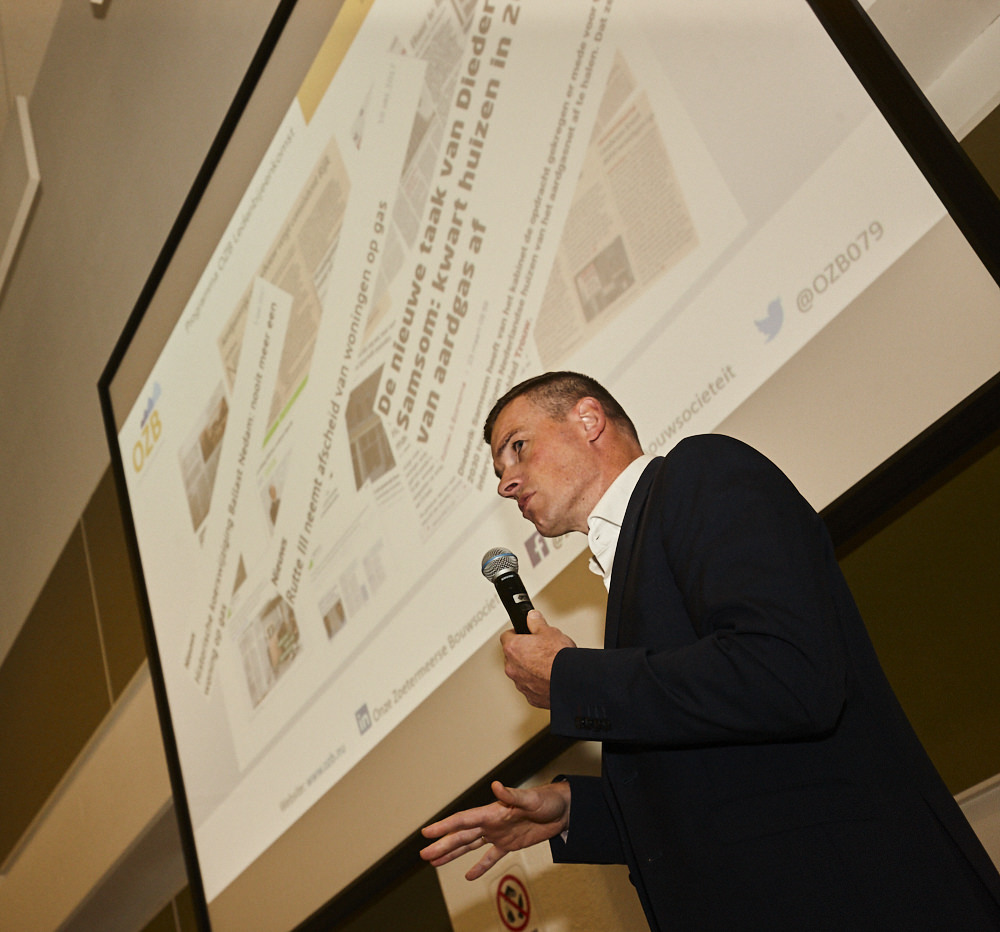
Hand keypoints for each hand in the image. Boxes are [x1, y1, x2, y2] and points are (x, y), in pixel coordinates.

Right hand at [420, 780, 570, 879]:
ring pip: (470, 846)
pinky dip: (480, 866)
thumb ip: (512, 794)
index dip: (445, 826)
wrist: (563, 810)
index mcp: (493, 811)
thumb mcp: (531, 798)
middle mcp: (492, 823)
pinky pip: (491, 857)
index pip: (464, 820)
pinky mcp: (510, 844)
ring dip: (453, 854)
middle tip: (424, 854)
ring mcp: (499, 834)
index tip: (427, 832)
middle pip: (462, 836)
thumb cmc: (547, 799)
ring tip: (435, 862)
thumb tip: (496, 785)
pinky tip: (469, 876)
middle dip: (443, 845)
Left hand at [500, 610, 575, 708]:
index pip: (506, 636)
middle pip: (512, 656)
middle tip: (538, 648)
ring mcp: (520, 684)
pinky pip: (530, 687)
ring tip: (546, 664)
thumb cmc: (559, 658)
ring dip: (529, 669)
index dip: (517, 633)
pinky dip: (537, 682)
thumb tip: (532, 617)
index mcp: (513, 649)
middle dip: (523, 652)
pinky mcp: (531, 697)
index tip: (524, 633)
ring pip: (521, 673)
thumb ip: (536, 622)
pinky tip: (549, 677)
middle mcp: (512, 668)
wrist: (572, 682)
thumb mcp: (550, 632)